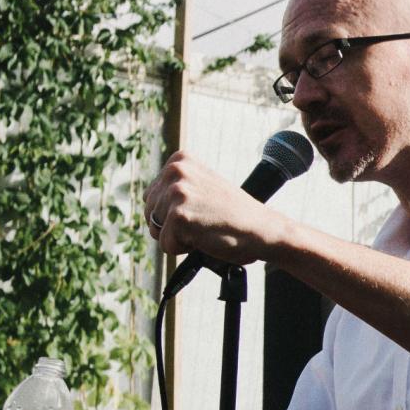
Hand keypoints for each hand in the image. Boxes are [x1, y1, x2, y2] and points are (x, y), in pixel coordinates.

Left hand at [143, 152, 286, 269]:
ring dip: (179, 236)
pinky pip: (166, 245)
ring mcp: (177, 193)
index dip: (174, 210)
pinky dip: (184, 249)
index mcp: (179, 160)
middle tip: (204, 221)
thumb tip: (147, 204)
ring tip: (205, 227)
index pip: (153, 196)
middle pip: (149, 212)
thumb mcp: (202, 186)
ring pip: (156, 229)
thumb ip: (176, 187)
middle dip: (172, 225)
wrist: (262, 229)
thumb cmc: (235, 214)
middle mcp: (175, 171)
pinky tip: (205, 237)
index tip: (201, 208)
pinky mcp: (179, 216)